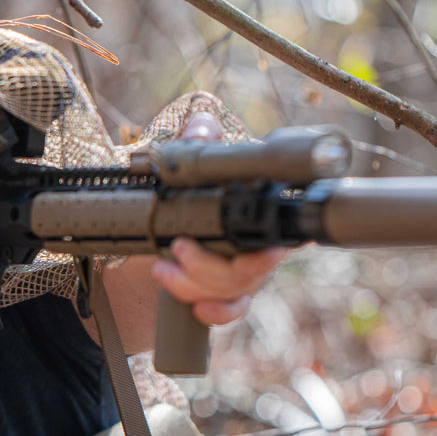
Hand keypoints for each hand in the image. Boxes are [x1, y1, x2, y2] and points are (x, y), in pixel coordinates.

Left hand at [149, 111, 286, 325]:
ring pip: (236, 288)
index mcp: (253, 216)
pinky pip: (232, 310)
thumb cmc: (182, 208)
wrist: (162, 249)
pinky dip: (216, 311)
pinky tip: (196, 307)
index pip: (274, 229)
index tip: (252, 237)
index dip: (268, 238)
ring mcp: (245, 275)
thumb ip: (195, 148)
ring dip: (196, 281)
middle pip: (252, 266)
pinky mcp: (228, 297)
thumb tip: (202, 124)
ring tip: (162, 267)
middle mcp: (257, 248)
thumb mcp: (184, 176)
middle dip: (211, 263)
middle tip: (178, 247)